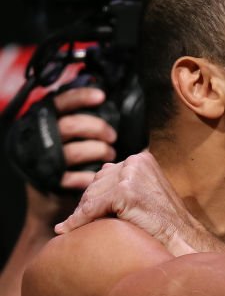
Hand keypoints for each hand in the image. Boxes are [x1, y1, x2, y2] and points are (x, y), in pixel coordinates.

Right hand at [20, 88, 115, 227]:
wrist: (50, 199)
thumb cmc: (70, 163)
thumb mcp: (72, 138)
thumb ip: (84, 124)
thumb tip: (112, 109)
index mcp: (45, 122)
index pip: (60, 103)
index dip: (80, 97)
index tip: (101, 97)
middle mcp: (40, 137)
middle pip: (70, 125)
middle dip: (97, 129)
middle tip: (112, 137)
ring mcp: (44, 160)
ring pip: (74, 151)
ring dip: (98, 152)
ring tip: (110, 156)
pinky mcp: (49, 181)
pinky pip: (73, 177)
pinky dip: (90, 177)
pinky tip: (99, 176)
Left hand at [54, 151, 224, 255]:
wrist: (184, 239)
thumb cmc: (168, 223)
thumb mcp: (149, 193)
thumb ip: (127, 183)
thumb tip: (94, 185)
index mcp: (141, 159)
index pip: (105, 174)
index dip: (95, 196)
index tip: (86, 214)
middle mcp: (135, 162)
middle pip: (95, 183)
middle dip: (86, 205)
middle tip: (76, 224)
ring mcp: (131, 176)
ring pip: (91, 195)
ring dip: (81, 214)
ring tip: (70, 229)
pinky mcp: (126, 192)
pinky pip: (91, 208)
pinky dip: (79, 221)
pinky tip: (69, 231)